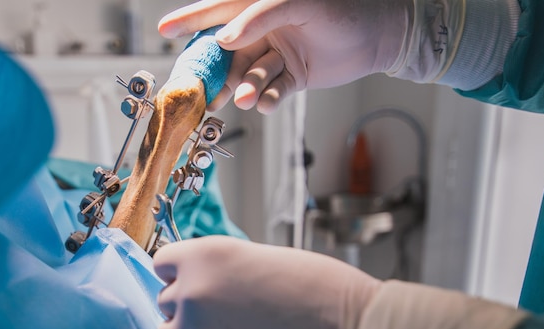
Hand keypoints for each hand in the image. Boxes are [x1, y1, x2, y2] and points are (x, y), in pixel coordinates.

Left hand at [153, 236, 380, 328]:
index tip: (199, 285)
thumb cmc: (321, 290)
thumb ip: (223, 270)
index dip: (183, 274)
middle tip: (226, 316)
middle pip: (166, 301)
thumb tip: (204, 287)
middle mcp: (192, 290)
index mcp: (208, 254)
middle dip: (191, 307)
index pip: (164, 263)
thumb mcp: (262, 259)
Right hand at [159, 0, 412, 112]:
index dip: (191, 20)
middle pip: (230, 54)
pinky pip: (272, 90)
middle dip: (218, 73)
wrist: (378, 35)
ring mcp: (277, 55)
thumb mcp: (297, 3)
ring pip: (250, 75)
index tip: (165, 30)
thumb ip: (258, 17)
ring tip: (244, 99)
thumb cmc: (341, 8)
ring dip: (244, 88)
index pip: (219, 12)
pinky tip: (265, 104)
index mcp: (259, 7)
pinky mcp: (292, 77)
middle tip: (206, 93)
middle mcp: (264, 31)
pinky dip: (267, 99)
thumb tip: (225, 39)